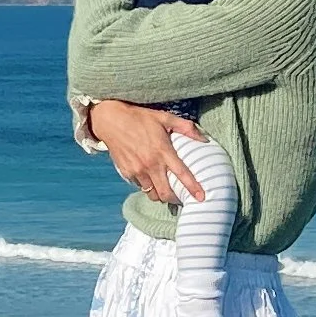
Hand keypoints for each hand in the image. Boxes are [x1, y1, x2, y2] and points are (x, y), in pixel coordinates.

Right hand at [88, 98, 204, 203]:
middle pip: (165, 193)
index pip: (181, 173)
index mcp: (162, 151)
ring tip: (165, 189)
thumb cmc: (139, 118)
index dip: (193, 187)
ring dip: (160, 194)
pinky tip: (150, 178)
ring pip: (152, 193)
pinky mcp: (127, 173)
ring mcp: (137, 170)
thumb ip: (186, 128)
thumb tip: (205, 139)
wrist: (111, 120)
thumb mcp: (164, 117)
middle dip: (175, 199)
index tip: (201, 198)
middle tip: (181, 197)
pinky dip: (147, 186)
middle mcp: (150, 164)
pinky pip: (140, 186)